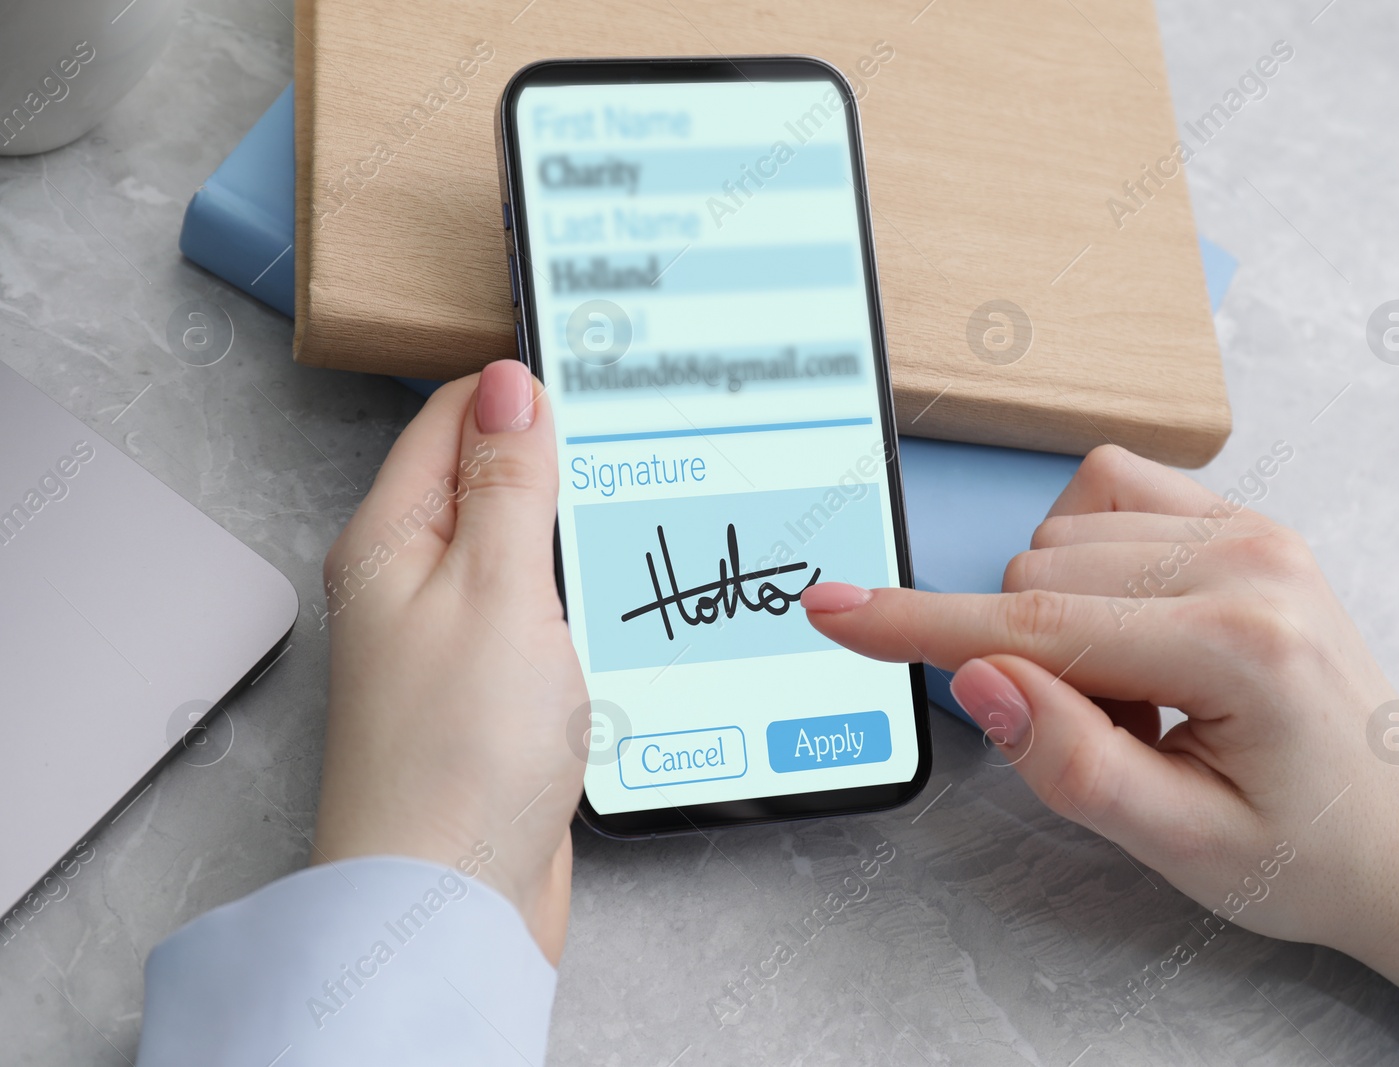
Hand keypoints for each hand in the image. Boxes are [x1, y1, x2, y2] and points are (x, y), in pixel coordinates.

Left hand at [313, 361, 587, 964]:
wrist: (453, 900)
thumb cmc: (457, 755)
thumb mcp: (496, 589)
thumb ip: (508, 483)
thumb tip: (509, 385)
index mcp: (393, 538)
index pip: (454, 417)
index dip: (524, 389)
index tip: (603, 373)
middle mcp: (414, 581)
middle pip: (491, 480)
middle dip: (563, 458)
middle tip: (644, 438)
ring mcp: (456, 640)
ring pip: (526, 549)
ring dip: (580, 531)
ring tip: (649, 507)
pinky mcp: (495, 693)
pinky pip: (544, 615)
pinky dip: (585, 597)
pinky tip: (628, 597)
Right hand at [802, 444, 1398, 994]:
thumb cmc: (1303, 852)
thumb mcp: (1181, 846)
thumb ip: (1072, 763)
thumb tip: (977, 675)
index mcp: (1240, 645)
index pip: (1035, 625)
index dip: (916, 625)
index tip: (831, 609)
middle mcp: (1249, 560)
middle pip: (1036, 577)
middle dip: (1033, 663)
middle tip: (1119, 733)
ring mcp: (1250, 525)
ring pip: (1058, 536)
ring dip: (1061, 618)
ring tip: (1140, 693)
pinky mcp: (1242, 516)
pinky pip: (1104, 490)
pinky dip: (1081, 554)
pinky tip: (1127, 616)